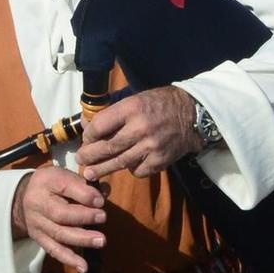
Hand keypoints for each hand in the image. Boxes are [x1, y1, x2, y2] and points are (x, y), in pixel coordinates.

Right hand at [9, 165, 105, 272]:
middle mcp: (37, 203)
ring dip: (81, 239)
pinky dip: (69, 260)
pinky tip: (83, 267)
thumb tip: (104, 195)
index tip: (100, 201)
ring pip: (58, 234)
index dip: (84, 194)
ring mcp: (37, 223)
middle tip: (103, 218)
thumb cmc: (53, 184)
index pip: (64, 186)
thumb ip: (86, 185)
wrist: (26, 196)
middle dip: (83, 217)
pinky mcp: (38, 238)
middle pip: (59, 213)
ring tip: (100, 241)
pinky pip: (54, 250)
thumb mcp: (66, 175)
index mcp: (46, 181)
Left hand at [75, 85, 201, 180]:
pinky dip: (130, 170)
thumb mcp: (136, 99)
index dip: (89, 135)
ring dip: (102, 169)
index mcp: (132, 108)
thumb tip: (89, 126)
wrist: (193, 114)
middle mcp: (140, 128)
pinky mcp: (160, 160)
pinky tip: (127, 165)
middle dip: (90, 156)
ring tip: (90, 173)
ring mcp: (151, 146)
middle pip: (107, 147)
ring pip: (119, 162)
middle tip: (80, 160)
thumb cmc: (160, 104)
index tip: (86, 139)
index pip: (100, 125)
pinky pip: (138, 171)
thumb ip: (115, 113)